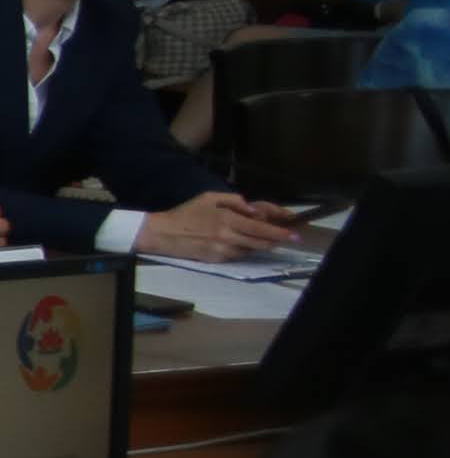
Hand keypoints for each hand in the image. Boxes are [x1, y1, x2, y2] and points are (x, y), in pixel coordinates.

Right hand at [139, 189, 303, 261]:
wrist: (162, 233)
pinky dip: (241, 250)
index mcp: (228, 219)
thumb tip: (254, 209)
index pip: (261, 228)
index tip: (294, 235)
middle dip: (276, 241)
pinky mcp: (216, 260)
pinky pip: (237, 256)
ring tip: (258, 239)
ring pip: (250, 250)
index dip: (280, 232)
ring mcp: (222, 250)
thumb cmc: (186, 212)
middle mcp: (228, 236)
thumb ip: (234, 200)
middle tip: (286, 239)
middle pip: (261, 242)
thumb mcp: (209, 197)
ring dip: (257, 245)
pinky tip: (236, 243)